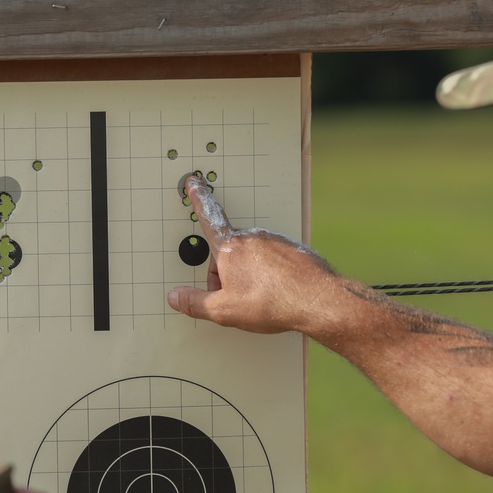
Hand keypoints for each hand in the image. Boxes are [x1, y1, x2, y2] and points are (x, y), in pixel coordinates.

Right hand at [167, 175, 337, 334]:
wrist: (316, 300)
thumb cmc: (271, 303)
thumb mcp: (224, 310)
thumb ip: (196, 302)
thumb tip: (175, 297)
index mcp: (230, 248)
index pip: (208, 218)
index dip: (198, 199)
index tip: (194, 182)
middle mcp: (252, 237)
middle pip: (229, 253)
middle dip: (227, 273)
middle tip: (236, 298)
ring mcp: (275, 241)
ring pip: (252, 257)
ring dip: (250, 274)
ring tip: (261, 297)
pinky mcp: (293, 248)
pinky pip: (274, 259)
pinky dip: (272, 273)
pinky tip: (278, 291)